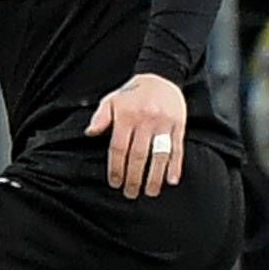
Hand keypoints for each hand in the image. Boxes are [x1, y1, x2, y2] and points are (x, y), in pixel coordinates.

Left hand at [86, 71, 193, 197]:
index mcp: (127, 116)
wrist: (160, 76)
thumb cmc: (132, 93)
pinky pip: (178, 149)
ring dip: (154, 176)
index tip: (115, 182)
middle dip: (134, 177)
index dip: (116, 167)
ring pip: (159, 155)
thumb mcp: (111, 100)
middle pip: (138, 155)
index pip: (119, 148)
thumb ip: (100, 118)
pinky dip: (175, 166)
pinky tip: (171, 180)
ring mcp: (164, 124)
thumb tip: (89, 133)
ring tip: (149, 192)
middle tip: (130, 193)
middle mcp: (145, 121)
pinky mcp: (179, 125)